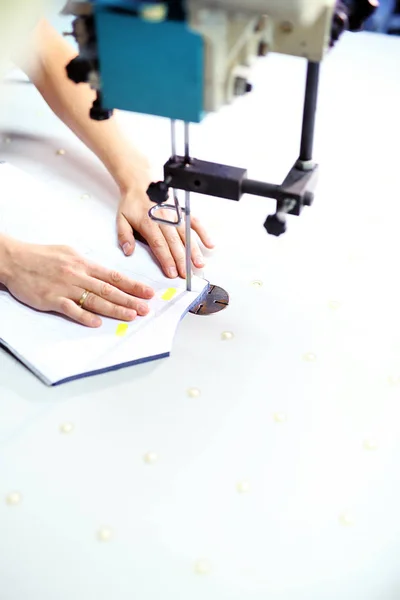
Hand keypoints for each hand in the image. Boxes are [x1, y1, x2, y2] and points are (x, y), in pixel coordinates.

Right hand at [4, 241, 154, 327]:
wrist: (15, 260)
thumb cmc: (41, 256)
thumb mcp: (68, 252)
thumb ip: (86, 264)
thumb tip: (103, 274)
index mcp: (83, 263)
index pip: (113, 276)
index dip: (132, 285)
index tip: (148, 292)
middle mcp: (77, 275)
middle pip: (109, 290)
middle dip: (130, 299)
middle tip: (146, 308)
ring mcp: (65, 287)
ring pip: (95, 300)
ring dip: (115, 309)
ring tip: (131, 316)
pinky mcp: (51, 299)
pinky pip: (71, 309)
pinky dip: (85, 316)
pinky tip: (98, 323)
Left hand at [117, 181, 214, 278]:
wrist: (141, 181)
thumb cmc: (132, 201)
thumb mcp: (121, 218)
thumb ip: (124, 236)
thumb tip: (128, 251)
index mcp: (148, 223)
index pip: (159, 245)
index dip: (166, 260)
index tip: (171, 273)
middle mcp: (164, 219)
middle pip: (175, 243)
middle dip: (181, 260)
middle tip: (186, 274)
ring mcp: (175, 215)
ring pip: (186, 235)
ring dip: (193, 251)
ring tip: (199, 264)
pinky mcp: (183, 211)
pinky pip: (195, 222)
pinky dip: (203, 233)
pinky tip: (209, 244)